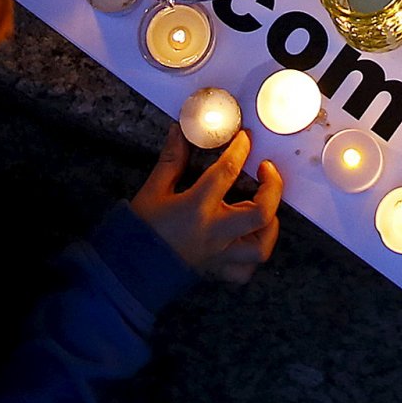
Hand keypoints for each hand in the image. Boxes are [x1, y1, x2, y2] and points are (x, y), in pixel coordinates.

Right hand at [132, 125, 282, 284]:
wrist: (128, 269)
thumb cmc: (139, 230)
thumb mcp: (153, 190)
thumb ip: (171, 160)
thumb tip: (180, 132)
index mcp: (197, 208)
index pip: (227, 172)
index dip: (240, 150)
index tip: (245, 138)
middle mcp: (215, 232)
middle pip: (261, 212)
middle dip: (273, 186)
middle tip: (267, 169)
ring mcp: (219, 255)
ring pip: (261, 247)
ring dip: (270, 224)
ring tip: (265, 206)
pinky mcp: (216, 270)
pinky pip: (245, 270)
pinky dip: (252, 255)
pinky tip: (248, 239)